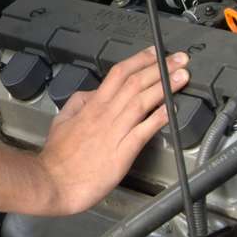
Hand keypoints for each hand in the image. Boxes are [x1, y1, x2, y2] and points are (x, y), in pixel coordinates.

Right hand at [35, 47, 190, 215]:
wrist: (54, 183)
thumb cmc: (58, 157)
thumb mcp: (61, 120)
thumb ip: (78, 102)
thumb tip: (92, 92)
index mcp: (92, 106)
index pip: (119, 74)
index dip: (139, 60)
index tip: (155, 53)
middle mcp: (105, 115)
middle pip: (135, 83)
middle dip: (160, 68)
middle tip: (179, 59)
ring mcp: (115, 133)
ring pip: (142, 102)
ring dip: (164, 87)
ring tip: (182, 77)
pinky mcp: (122, 153)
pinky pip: (143, 131)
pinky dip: (158, 118)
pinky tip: (171, 109)